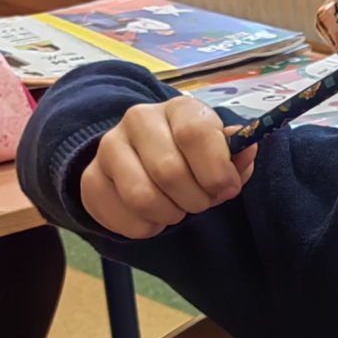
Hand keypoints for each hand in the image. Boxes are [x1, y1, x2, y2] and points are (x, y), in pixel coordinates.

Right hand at [79, 96, 256, 239]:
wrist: (145, 160)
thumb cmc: (195, 158)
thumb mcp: (221, 154)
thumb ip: (237, 156)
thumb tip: (247, 150)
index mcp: (179, 108)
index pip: (195, 134)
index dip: (216, 171)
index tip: (226, 189)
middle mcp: (139, 119)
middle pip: (169, 172)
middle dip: (194, 200)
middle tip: (199, 202)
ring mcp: (108, 147)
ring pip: (142, 198)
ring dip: (169, 216)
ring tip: (176, 210)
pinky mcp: (90, 178)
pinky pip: (121, 218)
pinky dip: (145, 228)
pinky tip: (153, 217)